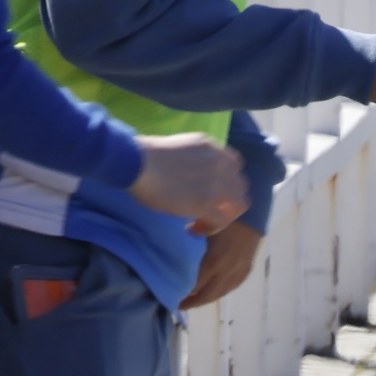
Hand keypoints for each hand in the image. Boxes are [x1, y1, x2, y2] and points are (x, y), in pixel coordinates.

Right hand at [127, 131, 247, 232]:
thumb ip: (194, 160)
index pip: (233, 165)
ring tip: (204, 221)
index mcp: (210, 147)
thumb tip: (191, 177)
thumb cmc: (144, 154)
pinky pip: (221, 221)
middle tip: (208, 208)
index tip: (210, 189)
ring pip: (239, 204)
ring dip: (224, 215)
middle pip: (240, 186)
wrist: (135, 160)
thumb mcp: (179, 148)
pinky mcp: (206, 202)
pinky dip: (210, 228)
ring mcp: (215, 183)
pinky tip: (192, 229)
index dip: (225, 180)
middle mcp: (219, 162)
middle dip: (227, 199)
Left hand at [181, 220, 263, 310]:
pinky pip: (233, 285)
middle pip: (209, 293)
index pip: (196, 284)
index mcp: (214, 261)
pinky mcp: (247, 267)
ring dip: (208, 298)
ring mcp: (240, 270)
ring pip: (222, 292)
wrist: (252, 212)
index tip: (171, 296)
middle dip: (194, 301)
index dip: (184, 292)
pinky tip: (216, 291)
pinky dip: (222, 291)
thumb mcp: (199, 227)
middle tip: (180, 306)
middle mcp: (228, 270)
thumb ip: (188, 239)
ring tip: (195, 300)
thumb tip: (172, 245)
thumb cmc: (221, 215)